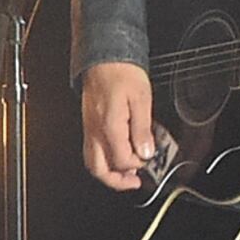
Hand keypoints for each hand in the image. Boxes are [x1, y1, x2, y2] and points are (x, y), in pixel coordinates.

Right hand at [80, 62, 156, 191]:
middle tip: (135, 182)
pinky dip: (105, 159)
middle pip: (98, 169)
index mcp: (109, 126)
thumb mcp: (141, 99)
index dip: (138, 164)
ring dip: (109, 172)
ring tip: (127, 173)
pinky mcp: (89, 124)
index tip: (150, 158)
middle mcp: (94, 131)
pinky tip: (119, 154)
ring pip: (92, 162)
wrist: (104, 57)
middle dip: (117, 181)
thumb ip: (142, 129)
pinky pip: (92, 149)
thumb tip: (145, 152)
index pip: (121, 160)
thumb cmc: (122, 72)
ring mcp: (89, 128)